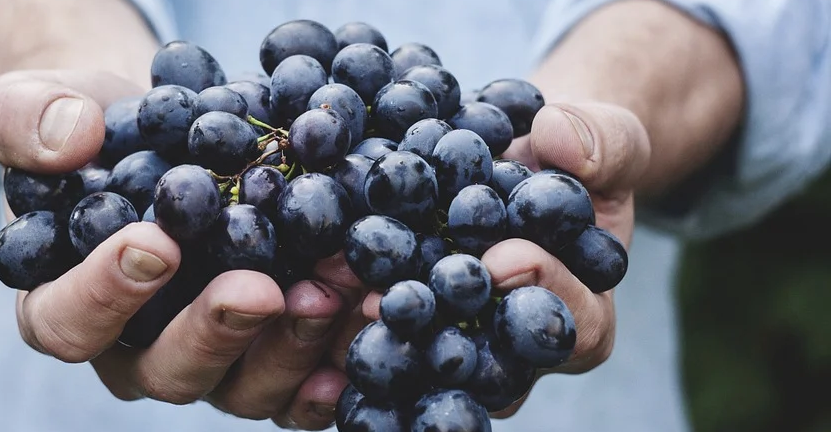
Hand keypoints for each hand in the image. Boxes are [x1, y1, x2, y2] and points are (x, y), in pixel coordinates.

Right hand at [0, 69, 366, 429]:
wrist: (167, 137)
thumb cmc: (95, 132)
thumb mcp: (38, 105)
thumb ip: (27, 120)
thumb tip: (70, 140)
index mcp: (65, 302)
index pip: (68, 323)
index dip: (105, 295)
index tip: (156, 244)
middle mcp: (137, 348)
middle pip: (167, 371)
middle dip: (217, 333)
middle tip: (260, 289)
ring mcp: (208, 357)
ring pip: (242, 387)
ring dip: (290, 346)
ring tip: (332, 291)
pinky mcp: (265, 352)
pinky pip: (298, 383)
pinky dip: (332, 363)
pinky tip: (363, 325)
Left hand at [355, 101, 650, 417]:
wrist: (523, 159)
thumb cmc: (575, 157)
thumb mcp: (607, 138)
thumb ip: (602, 143)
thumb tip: (559, 138)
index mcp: (582, 314)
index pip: (575, 326)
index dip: (544, 293)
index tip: (504, 257)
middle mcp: (516, 347)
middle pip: (489, 363)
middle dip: (444, 329)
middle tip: (397, 301)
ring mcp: (460, 340)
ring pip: (425, 359)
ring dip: (382, 331)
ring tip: (341, 295)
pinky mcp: (411, 322)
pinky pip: (383, 330)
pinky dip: (347, 311)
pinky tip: (313, 286)